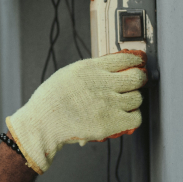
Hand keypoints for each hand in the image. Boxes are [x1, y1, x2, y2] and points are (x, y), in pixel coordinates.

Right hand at [6, 51, 146, 173]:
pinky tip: (125, 116)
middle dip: (139, 79)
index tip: (138, 62)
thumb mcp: (70, 73)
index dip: (136, 60)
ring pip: (137, 98)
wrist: (43, 122)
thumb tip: (111, 69)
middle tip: (136, 82)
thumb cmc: (51, 99)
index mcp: (91, 68)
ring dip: (133, 100)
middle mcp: (103, 83)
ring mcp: (109, 104)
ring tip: (124, 102)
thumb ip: (91, 70)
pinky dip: (133, 117)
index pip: (125, 58)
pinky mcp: (111, 123)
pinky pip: (136, 118)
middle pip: (137, 77)